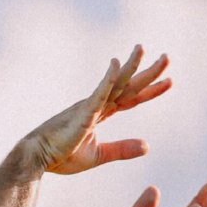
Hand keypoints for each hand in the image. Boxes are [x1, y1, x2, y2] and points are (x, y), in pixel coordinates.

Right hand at [27, 46, 170, 174]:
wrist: (37, 158)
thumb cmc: (61, 155)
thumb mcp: (99, 155)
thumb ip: (122, 149)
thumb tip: (148, 146)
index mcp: (99, 112)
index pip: (130, 98)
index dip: (150, 91)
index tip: (169, 81)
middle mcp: (96, 104)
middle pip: (127, 85)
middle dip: (149, 72)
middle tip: (167, 58)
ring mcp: (89, 106)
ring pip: (115, 83)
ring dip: (131, 66)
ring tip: (143, 48)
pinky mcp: (81, 112)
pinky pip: (98, 93)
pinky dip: (107, 78)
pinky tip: (116, 64)